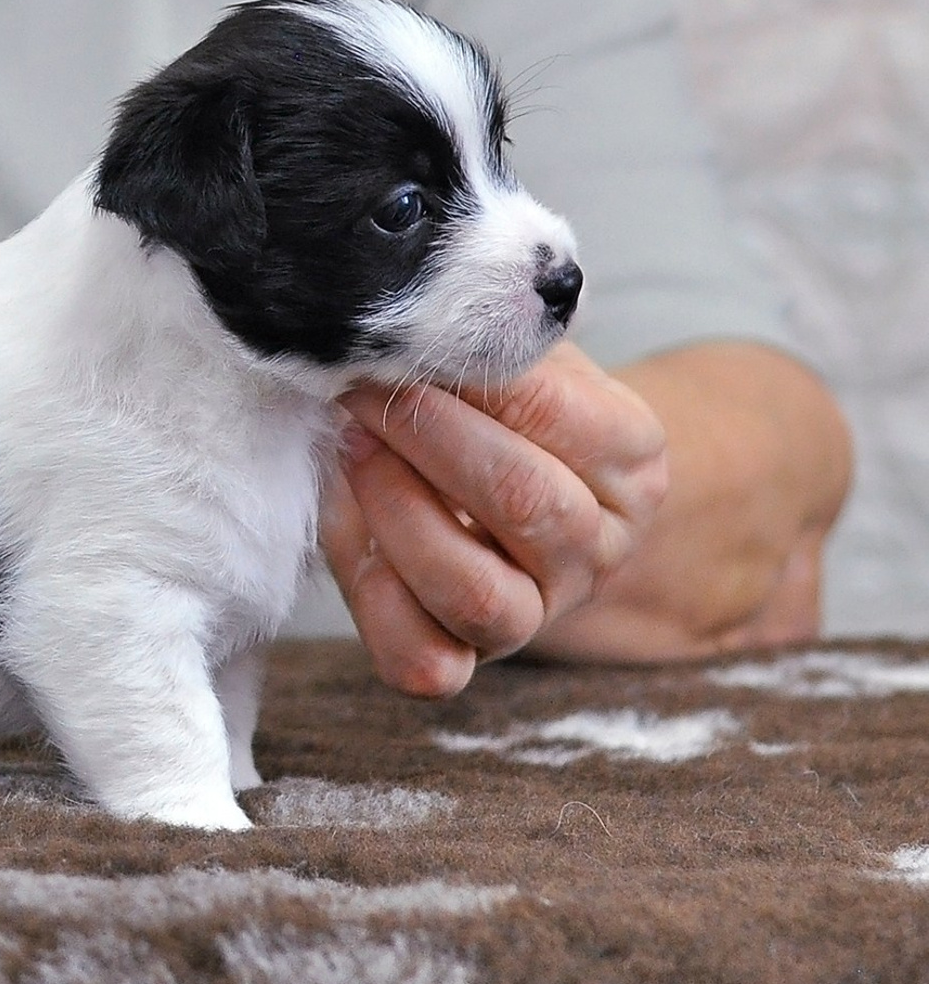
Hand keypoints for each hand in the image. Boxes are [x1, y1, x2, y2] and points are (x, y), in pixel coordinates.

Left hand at [321, 342, 669, 696]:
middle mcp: (598, 549)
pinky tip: (351, 526)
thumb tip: (417, 322)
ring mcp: (537, 614)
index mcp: (632, 462)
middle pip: (523, 500)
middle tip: (361, 389)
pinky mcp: (468, 658)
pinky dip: (374, 598)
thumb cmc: (505, 412)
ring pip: (473, 593)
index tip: (403, 339)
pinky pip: (424, 661)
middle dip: (425, 436)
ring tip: (352, 447)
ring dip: (396, 511)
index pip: (555, 413)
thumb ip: (492, 346)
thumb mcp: (521, 363)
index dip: (468, 376)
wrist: (510, 488)